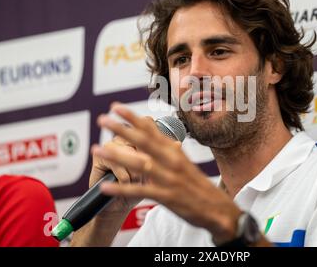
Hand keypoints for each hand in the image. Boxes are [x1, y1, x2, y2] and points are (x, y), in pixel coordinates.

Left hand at [93, 103, 242, 243]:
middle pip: (144, 141)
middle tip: (103, 119)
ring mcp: (169, 178)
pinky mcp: (167, 196)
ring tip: (98, 149)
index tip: (117, 107)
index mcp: (175, 151)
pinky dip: (122, 188)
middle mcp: (172, 161)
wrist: (217, 209)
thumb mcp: (185, 163)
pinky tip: (106, 186)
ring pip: (140, 163)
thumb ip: (169, 150)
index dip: (134, 118)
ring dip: (118, 155)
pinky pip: (140, 190)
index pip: (152, 130)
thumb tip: (159, 137)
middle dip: (122, 129)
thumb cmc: (198, 185)